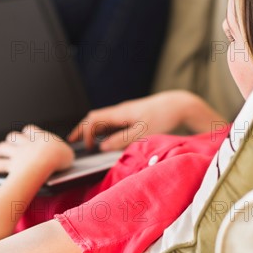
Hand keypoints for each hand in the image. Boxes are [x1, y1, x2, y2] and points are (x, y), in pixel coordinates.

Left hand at [0, 125, 73, 175]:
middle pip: (15, 136)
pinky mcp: (12, 165)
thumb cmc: (60, 158)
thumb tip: (66, 157)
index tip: (29, 135)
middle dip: (12, 139)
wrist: (48, 160)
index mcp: (40, 137)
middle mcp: (27, 143)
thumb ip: (64, 153)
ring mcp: (18, 153)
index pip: (31, 130)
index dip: (29, 133)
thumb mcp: (68, 154)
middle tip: (11, 144)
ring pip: (4, 147)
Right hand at [68, 90, 225, 150]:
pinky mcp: (133, 116)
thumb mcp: (143, 132)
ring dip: (94, 131)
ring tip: (87, 144)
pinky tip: (106, 140)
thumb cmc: (163, 116)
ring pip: (103, 121)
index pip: (93, 119)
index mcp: (120, 113)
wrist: (179, 104)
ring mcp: (126, 112)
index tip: (87, 148)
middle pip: (94, 118)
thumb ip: (121, 140)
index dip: (85, 133)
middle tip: (72, 141)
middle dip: (83, 130)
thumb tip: (102, 148)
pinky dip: (105, 131)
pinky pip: (113, 123)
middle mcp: (120, 111)